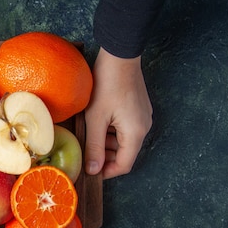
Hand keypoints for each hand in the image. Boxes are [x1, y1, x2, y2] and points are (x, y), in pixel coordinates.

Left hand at [84, 48, 152, 178]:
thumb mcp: (95, 119)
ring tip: (87, 134)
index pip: (125, 165)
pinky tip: (96, 122)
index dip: (107, 172)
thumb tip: (93, 171)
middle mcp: (144, 127)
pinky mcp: (138, 108)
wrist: (119, 56)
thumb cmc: (106, 85)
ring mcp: (142, 117)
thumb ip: (94, 147)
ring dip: (105, 142)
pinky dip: (110, 130)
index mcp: (136, 133)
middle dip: (104, 156)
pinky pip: (124, 127)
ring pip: (122, 140)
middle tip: (84, 151)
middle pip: (124, 153)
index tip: (90, 172)